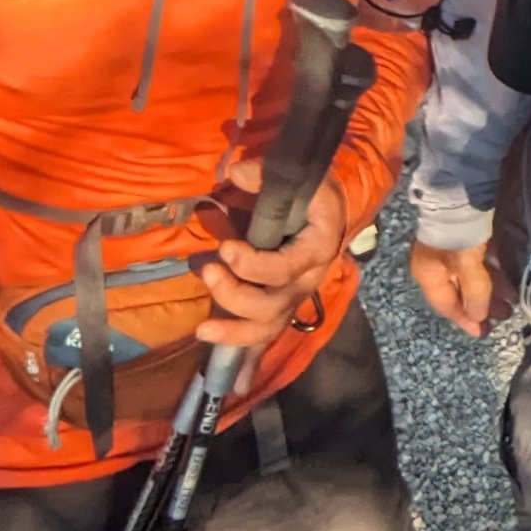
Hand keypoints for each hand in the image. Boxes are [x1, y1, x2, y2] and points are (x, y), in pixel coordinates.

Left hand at [194, 161, 347, 348]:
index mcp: (316, 249)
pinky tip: (219, 356)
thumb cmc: (312, 195)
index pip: (285, 268)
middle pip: (273, 304)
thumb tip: (235, 173)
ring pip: (268, 327)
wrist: (328, 213)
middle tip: (207, 270)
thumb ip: (267, 174)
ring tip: (203, 328)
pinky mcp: (280, 307)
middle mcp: (307, 281)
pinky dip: (242, 349)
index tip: (225, 247)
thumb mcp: (300, 178)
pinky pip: (264, 335)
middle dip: (236, 294)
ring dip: (234, 330)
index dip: (252, 264)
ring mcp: (293, 297)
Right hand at [410, 239, 504, 336]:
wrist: (460, 192)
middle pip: (461, 292)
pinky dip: (493, 273)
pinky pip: (480, 263)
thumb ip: (474, 294)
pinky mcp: (468, 236)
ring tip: (511, 301)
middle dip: (482, 306)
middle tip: (504, 316)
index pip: (446, 306)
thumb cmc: (459, 236)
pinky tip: (508, 281)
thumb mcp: (467, 268)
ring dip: (491, 291)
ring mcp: (451, 250)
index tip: (482, 332)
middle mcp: (437, 265)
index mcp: (428, 275)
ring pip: (472, 277)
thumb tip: (478, 318)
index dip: (465, 320)